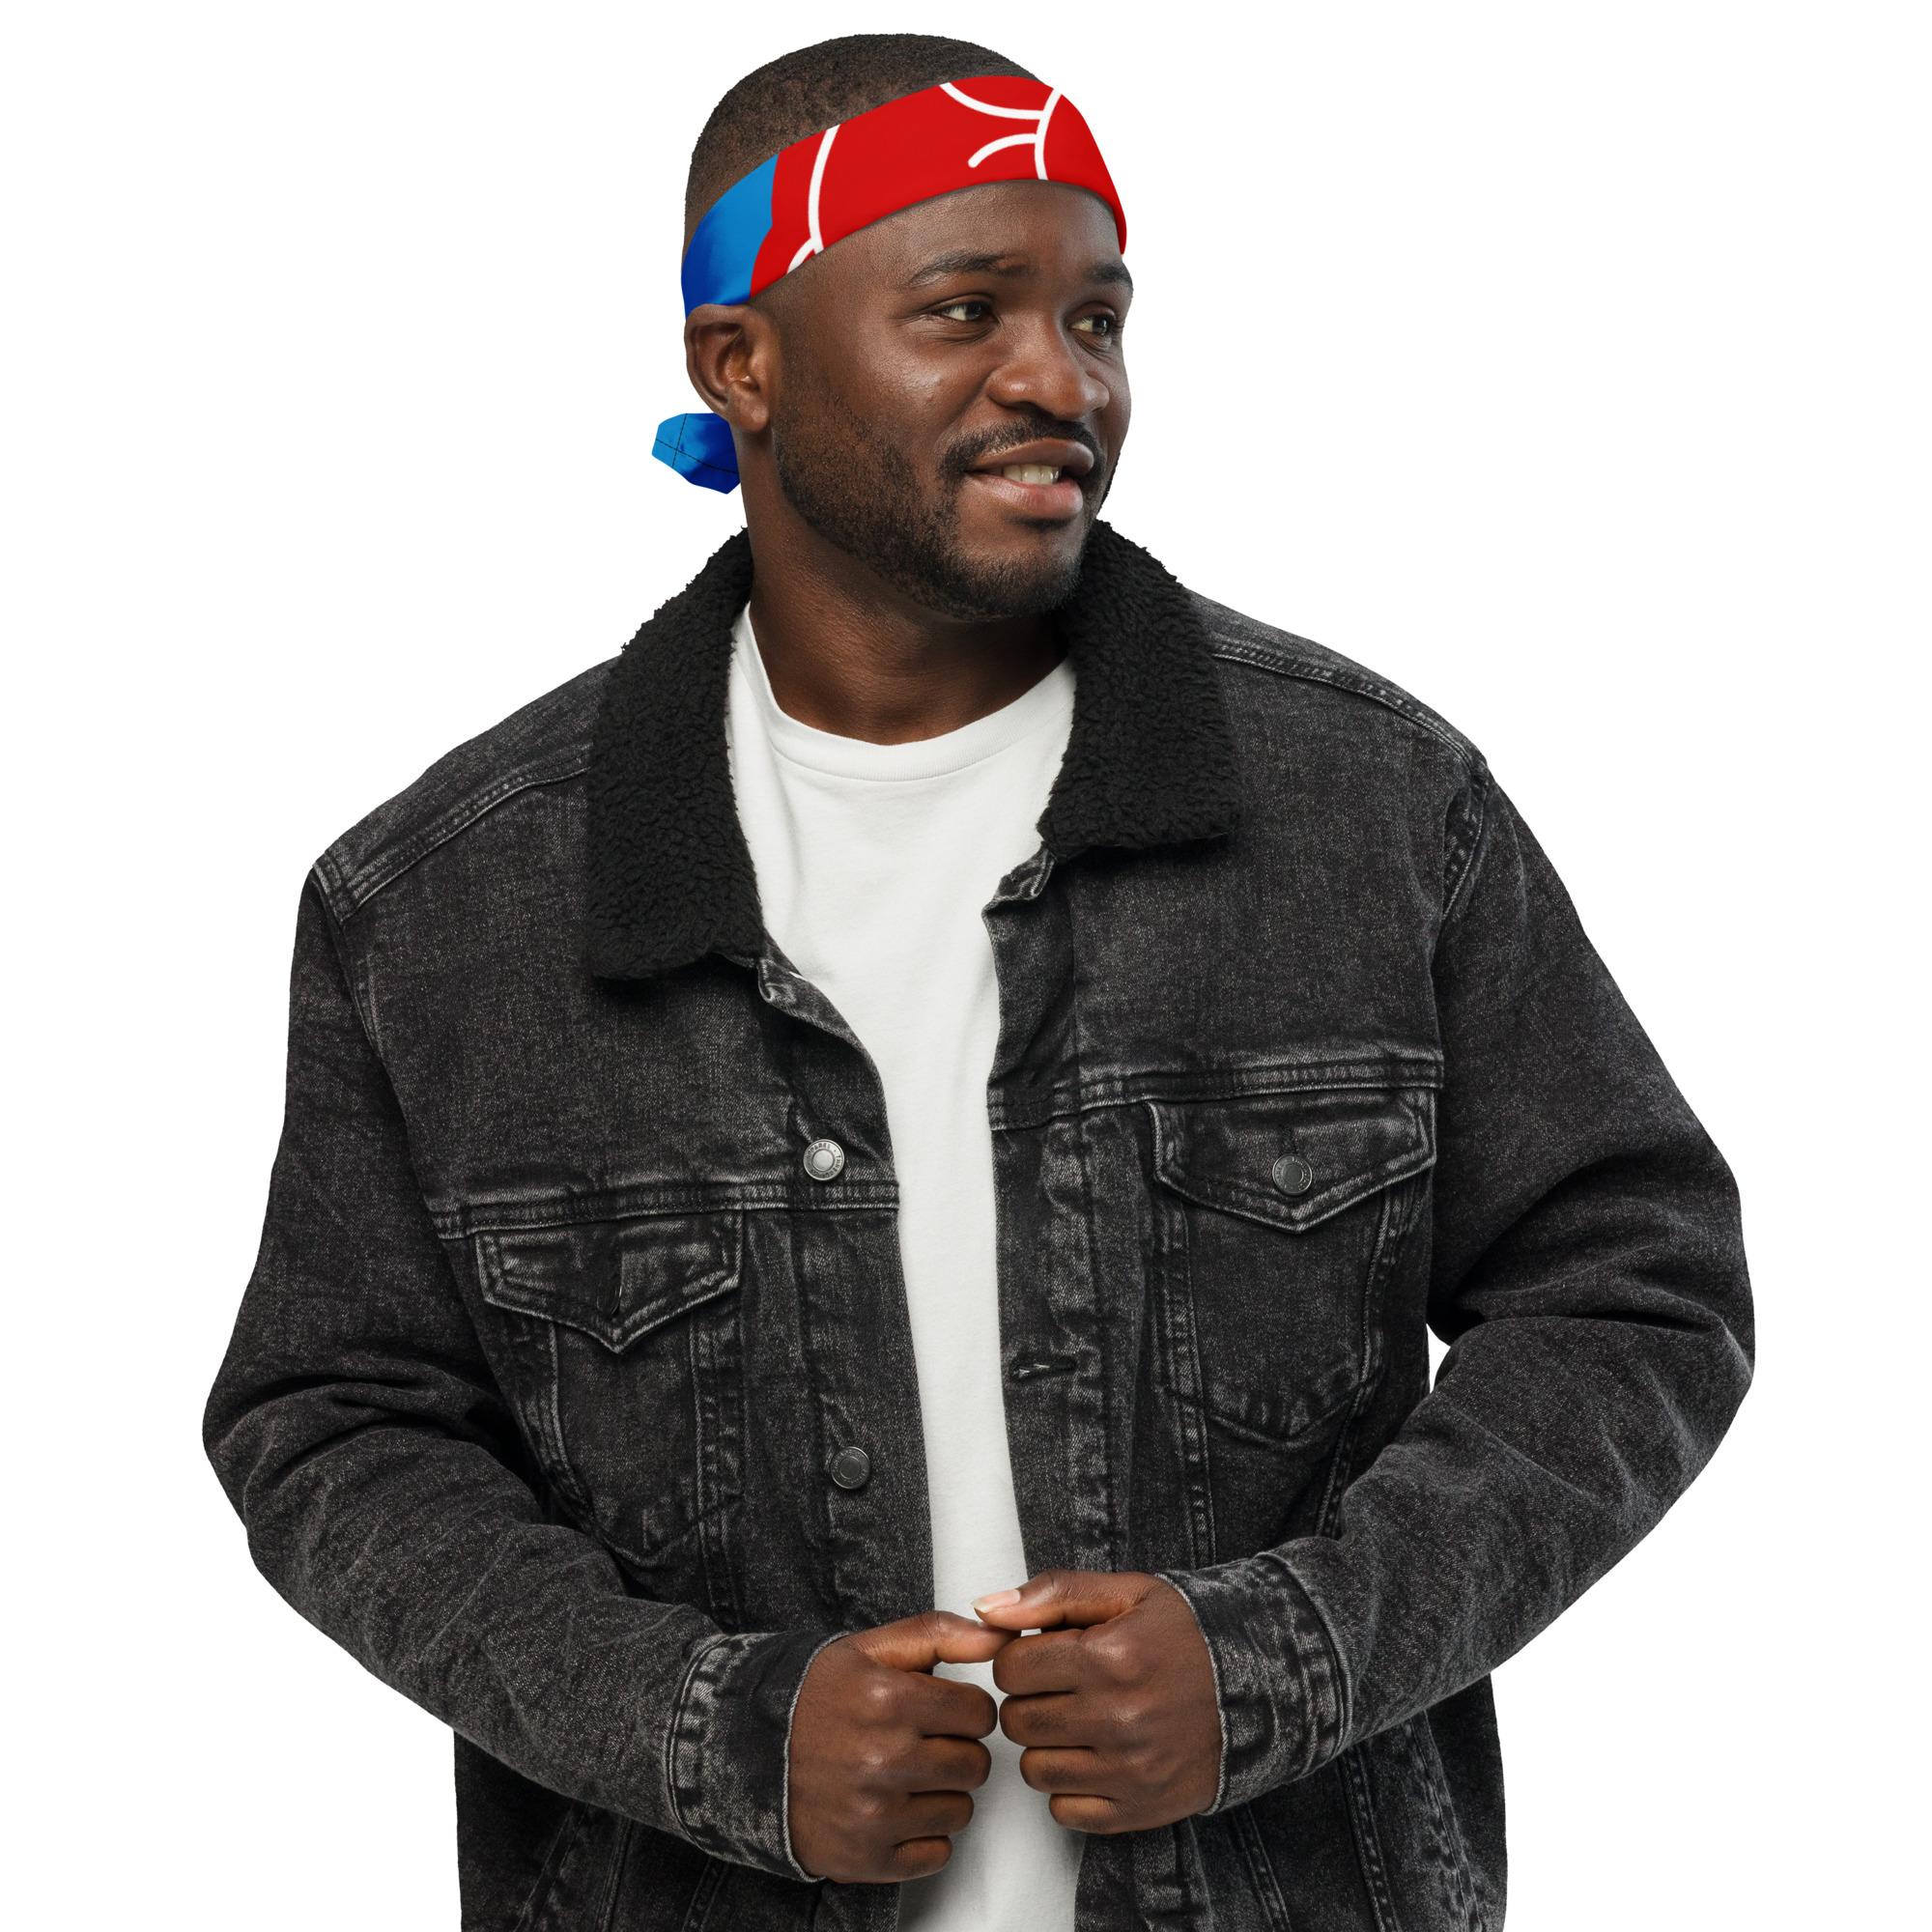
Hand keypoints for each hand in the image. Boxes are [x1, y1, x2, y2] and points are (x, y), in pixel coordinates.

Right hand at [787, 1610, 1010, 1882]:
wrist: (746, 1752)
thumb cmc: (816, 1697)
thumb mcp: (871, 1649)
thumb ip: (940, 1633)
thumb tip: (1000, 1634)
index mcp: (887, 1699)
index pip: (980, 1712)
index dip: (964, 1709)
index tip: (940, 1710)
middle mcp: (881, 1759)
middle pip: (975, 1764)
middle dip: (956, 1750)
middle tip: (921, 1742)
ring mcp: (873, 1815)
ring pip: (961, 1810)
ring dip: (942, 1793)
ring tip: (903, 1775)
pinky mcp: (865, 1858)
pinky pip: (937, 1853)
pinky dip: (923, 1835)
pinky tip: (894, 1809)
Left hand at [974, 1570, 1221, 1833]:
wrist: (1259, 1685)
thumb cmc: (1186, 1634)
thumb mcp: (1126, 1592)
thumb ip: (1054, 1593)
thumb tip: (986, 1608)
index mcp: (1109, 1656)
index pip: (1010, 1667)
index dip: (1019, 1657)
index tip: (1042, 1655)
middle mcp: (1118, 1717)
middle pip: (1017, 1720)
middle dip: (1029, 1699)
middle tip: (1060, 1687)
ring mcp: (1130, 1769)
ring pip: (1034, 1768)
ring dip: (1045, 1744)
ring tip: (1077, 1720)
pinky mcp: (1141, 1807)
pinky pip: (1065, 1810)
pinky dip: (1069, 1787)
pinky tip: (1093, 1756)